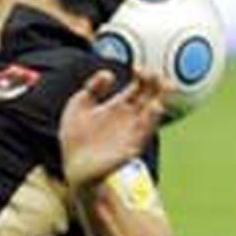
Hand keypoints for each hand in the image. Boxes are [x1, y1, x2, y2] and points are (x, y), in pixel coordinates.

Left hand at [60, 70, 168, 191]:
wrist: (73, 168)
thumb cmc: (77, 138)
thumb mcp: (78, 105)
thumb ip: (92, 87)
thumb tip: (109, 73)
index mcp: (120, 105)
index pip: (140, 85)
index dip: (143, 74)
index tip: (137, 67)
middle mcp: (131, 117)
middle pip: (152, 97)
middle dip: (157, 85)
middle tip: (156, 76)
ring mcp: (132, 133)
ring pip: (152, 117)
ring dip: (158, 105)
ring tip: (161, 94)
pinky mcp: (129, 150)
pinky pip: (142, 136)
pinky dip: (149, 125)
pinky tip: (153, 112)